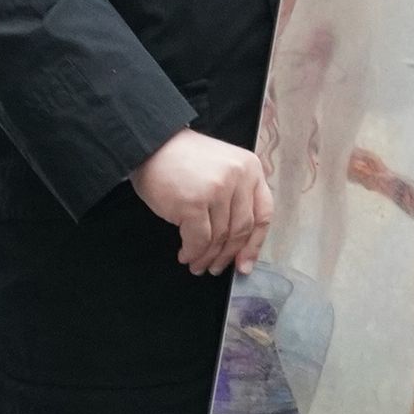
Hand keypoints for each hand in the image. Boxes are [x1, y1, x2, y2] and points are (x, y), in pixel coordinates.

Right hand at [133, 129, 271, 274]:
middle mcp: (239, 177)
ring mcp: (217, 190)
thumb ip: (235, 198)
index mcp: (251, 168)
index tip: (245, 263)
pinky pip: (199, 240)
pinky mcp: (194, 202)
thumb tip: (238, 246)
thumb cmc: (183, 160)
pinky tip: (186, 255)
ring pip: (219, 238)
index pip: (263, 214)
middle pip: (241, 230)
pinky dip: (193, 252)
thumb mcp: (222, 168)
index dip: (254, 244)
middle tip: (216, 268)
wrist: (150, 145)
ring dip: (207, 257)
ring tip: (197, 264)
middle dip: (228, 255)